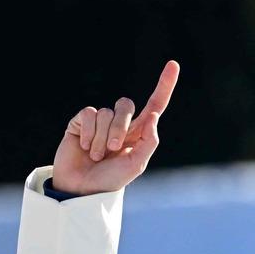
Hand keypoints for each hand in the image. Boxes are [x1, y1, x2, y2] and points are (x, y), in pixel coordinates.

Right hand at [51, 60, 179, 195]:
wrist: (81, 189)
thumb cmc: (111, 180)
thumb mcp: (136, 165)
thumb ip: (149, 141)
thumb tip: (155, 115)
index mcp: (139, 132)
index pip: (154, 104)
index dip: (164, 85)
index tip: (173, 64)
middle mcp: (121, 123)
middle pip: (126, 105)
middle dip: (120, 128)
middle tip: (113, 149)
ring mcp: (100, 122)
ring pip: (106, 112)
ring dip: (101, 137)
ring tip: (95, 155)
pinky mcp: (81, 121)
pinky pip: (89, 114)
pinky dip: (87, 132)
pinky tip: (83, 146)